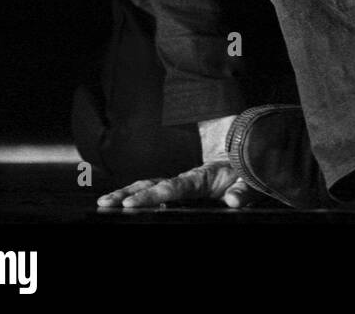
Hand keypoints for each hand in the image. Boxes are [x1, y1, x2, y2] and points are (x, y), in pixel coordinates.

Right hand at [95, 114, 262, 208]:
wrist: (246, 151)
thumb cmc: (247, 169)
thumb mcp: (251, 180)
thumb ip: (243, 190)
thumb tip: (233, 201)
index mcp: (201, 178)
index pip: (172, 187)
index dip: (151, 195)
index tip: (131, 202)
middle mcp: (187, 179)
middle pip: (152, 184)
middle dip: (128, 193)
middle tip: (105, 203)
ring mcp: (182, 182)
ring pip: (150, 184)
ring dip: (127, 192)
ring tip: (104, 202)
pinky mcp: (181, 186)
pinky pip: (156, 188)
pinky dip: (137, 193)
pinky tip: (120, 202)